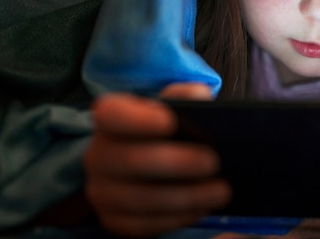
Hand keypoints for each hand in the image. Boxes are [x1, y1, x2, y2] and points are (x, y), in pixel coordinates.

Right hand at [83, 83, 231, 236]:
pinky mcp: (113, 220)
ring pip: (141, 198)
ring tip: (220, 190)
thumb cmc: (163, 131)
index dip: (137, 119)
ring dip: (186, 196)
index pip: (110, 115)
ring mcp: (102, 191)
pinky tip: (201, 208)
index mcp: (109, 119)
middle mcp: (98, 155)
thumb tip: (199, 94)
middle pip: (131, 161)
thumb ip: (185, 96)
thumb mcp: (172, 107)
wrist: (146, 164)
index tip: (170, 121)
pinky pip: (143, 225)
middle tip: (213, 162)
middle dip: (178, 163)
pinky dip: (177, 217)